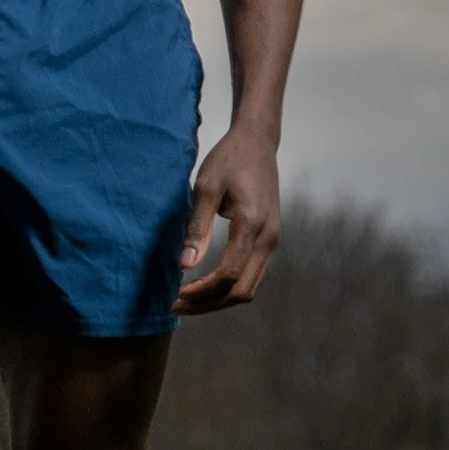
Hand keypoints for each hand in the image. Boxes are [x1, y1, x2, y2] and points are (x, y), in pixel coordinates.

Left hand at [176, 127, 280, 312]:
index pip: (229, 274)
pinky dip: (229, 287)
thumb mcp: (206, 188)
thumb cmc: (228, 160)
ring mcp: (273, 241)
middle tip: (176, 306)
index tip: (175, 294)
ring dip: (218, 299)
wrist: (257, 143)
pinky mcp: (270, 240)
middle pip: (242, 290)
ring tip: (187, 300)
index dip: (201, 292)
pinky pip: (252, 275)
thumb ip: (197, 227)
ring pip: (249, 287)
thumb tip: (184, 265)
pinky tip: (204, 284)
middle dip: (208, 304)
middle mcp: (269, 238)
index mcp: (252, 224)